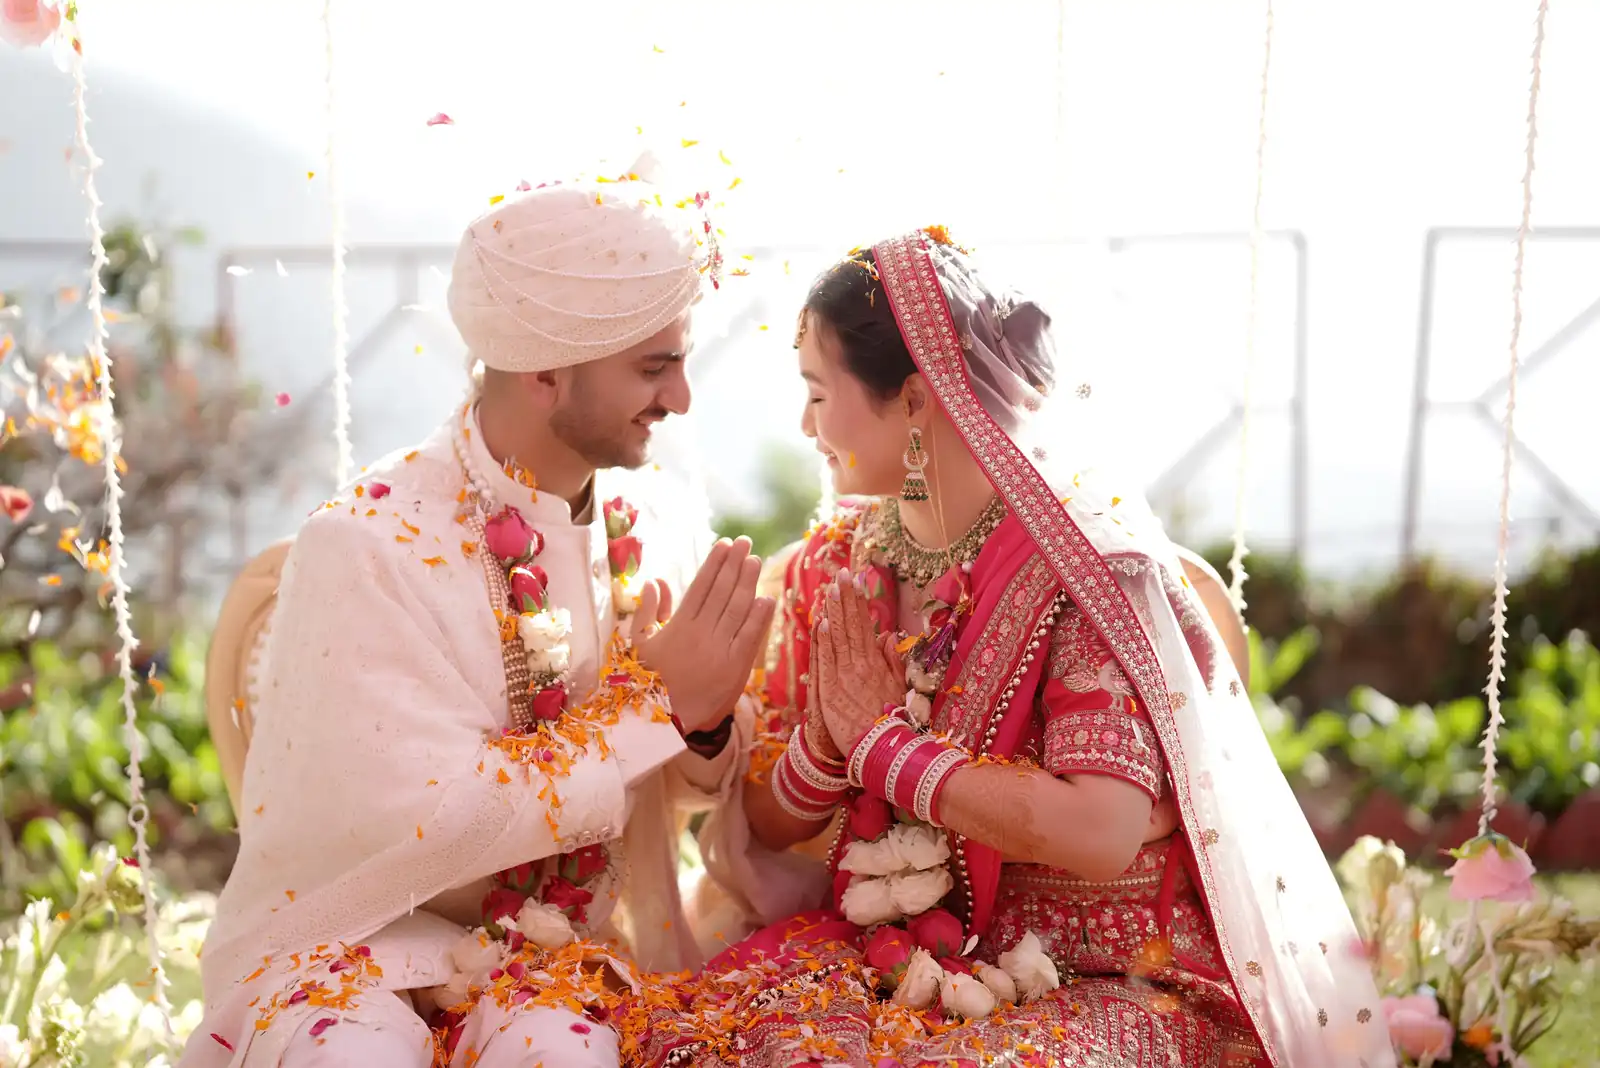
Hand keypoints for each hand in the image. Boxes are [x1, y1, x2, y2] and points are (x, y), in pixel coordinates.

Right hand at [635, 538, 774, 732]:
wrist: (666, 721)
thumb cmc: (650, 680)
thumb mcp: (640, 644)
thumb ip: (648, 610)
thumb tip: (656, 580)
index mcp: (678, 626)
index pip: (700, 586)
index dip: (714, 563)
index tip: (725, 544)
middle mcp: (699, 634)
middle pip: (721, 592)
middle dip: (734, 565)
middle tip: (746, 543)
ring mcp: (718, 650)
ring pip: (736, 610)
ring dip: (748, 583)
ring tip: (755, 561)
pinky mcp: (735, 668)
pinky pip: (749, 638)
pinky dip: (758, 618)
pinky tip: (766, 599)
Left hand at [814, 570, 905, 756]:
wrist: (881, 749)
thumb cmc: (891, 721)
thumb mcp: (898, 688)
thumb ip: (892, 661)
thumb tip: (888, 635)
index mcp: (875, 663)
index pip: (865, 625)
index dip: (859, 602)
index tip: (855, 581)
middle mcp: (861, 665)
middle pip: (852, 625)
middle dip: (846, 598)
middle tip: (841, 574)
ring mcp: (845, 676)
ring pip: (839, 638)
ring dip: (834, 612)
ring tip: (830, 588)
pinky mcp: (831, 691)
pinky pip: (828, 661)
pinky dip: (825, 641)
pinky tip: (822, 622)